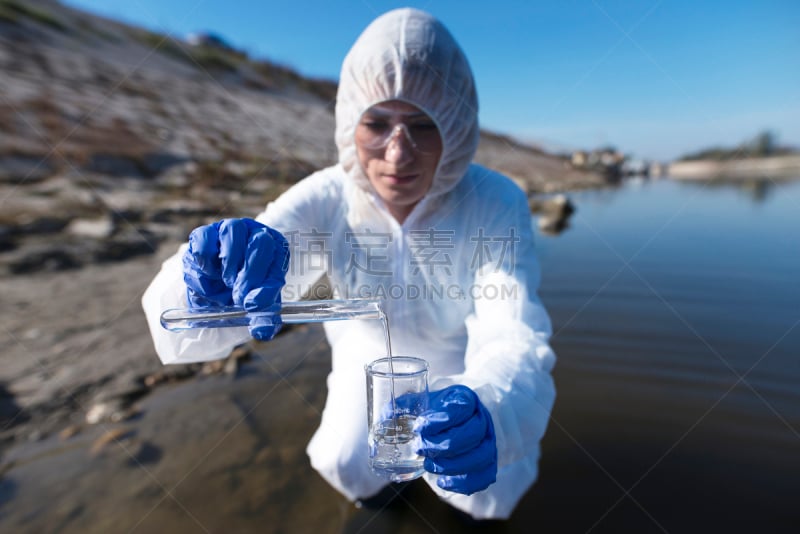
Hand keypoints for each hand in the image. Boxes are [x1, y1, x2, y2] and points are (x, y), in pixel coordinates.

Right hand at [182, 218, 288, 339]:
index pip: (279, 259)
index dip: (267, 284)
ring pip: (233, 234)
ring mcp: (229, 229)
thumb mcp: (257, 306)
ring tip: (226, 284)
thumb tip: (262, 332)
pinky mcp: (204, 234)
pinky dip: (205, 263)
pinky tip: (210, 276)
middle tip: (240, 298)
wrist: (218, 284)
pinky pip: (204, 242)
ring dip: (229, 265)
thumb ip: (262, 319)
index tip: (254, 305)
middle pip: (260, 243)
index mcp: (276, 248)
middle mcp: (255, 233)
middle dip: (249, 276)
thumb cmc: (245, 291)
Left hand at [414, 385, 496, 494]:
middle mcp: (483, 419)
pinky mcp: (489, 462)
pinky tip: (444, 482)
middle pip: (472, 434)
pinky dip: (464, 483)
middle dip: (443, 445)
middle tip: (419, 448)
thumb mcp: (426, 400)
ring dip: (452, 465)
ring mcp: (489, 442)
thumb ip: (407, 405)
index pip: (461, 408)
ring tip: (429, 466)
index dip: (440, 420)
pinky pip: (484, 477)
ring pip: (480, 456)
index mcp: (466, 399)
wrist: (465, 417)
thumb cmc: (441, 409)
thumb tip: (385, 415)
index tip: (419, 427)